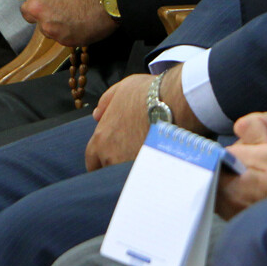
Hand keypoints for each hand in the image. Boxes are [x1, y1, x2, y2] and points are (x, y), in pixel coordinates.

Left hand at [11, 0, 117, 46]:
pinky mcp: (66, 39)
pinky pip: (61, 35)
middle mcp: (37, 7)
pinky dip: (68, 29)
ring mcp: (51, 26)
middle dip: (38, 4)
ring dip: (52, 18)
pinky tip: (82, 19)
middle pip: (27, 9)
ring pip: (43, 25)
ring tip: (71, 10)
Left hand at [84, 66, 209, 170]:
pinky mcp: (147, 170)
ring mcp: (129, 165)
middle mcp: (110, 157)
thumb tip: (97, 114)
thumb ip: (105, 103)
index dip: (101, 161)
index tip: (110, 158)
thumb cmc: (148, 93)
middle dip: (117, 165)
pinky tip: (157, 165)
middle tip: (130, 157)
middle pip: (109, 171)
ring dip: (132, 169)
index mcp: (101, 140)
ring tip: (146, 161)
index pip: (92, 162)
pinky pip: (143, 176)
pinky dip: (147, 172)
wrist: (174, 102)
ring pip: (126, 175)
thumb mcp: (121, 89)